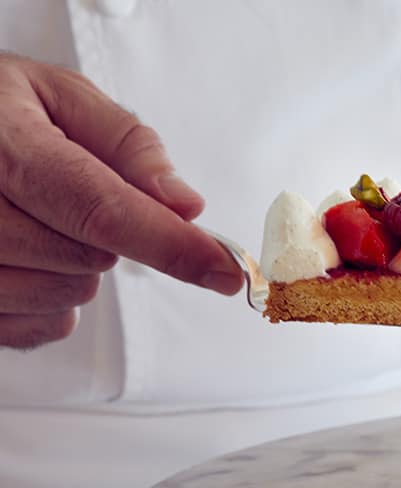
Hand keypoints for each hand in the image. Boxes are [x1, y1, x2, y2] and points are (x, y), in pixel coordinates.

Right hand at [0, 52, 242, 348]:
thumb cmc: (0, 109)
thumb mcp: (60, 95)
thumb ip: (127, 144)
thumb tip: (185, 206)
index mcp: (4, 148)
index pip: (98, 209)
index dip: (170, 244)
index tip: (226, 271)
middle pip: (88, 259)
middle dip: (107, 236)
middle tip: (68, 194)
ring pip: (65, 298)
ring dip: (77, 270)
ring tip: (39, 221)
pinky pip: (38, 328)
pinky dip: (52, 302)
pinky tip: (27, 258)